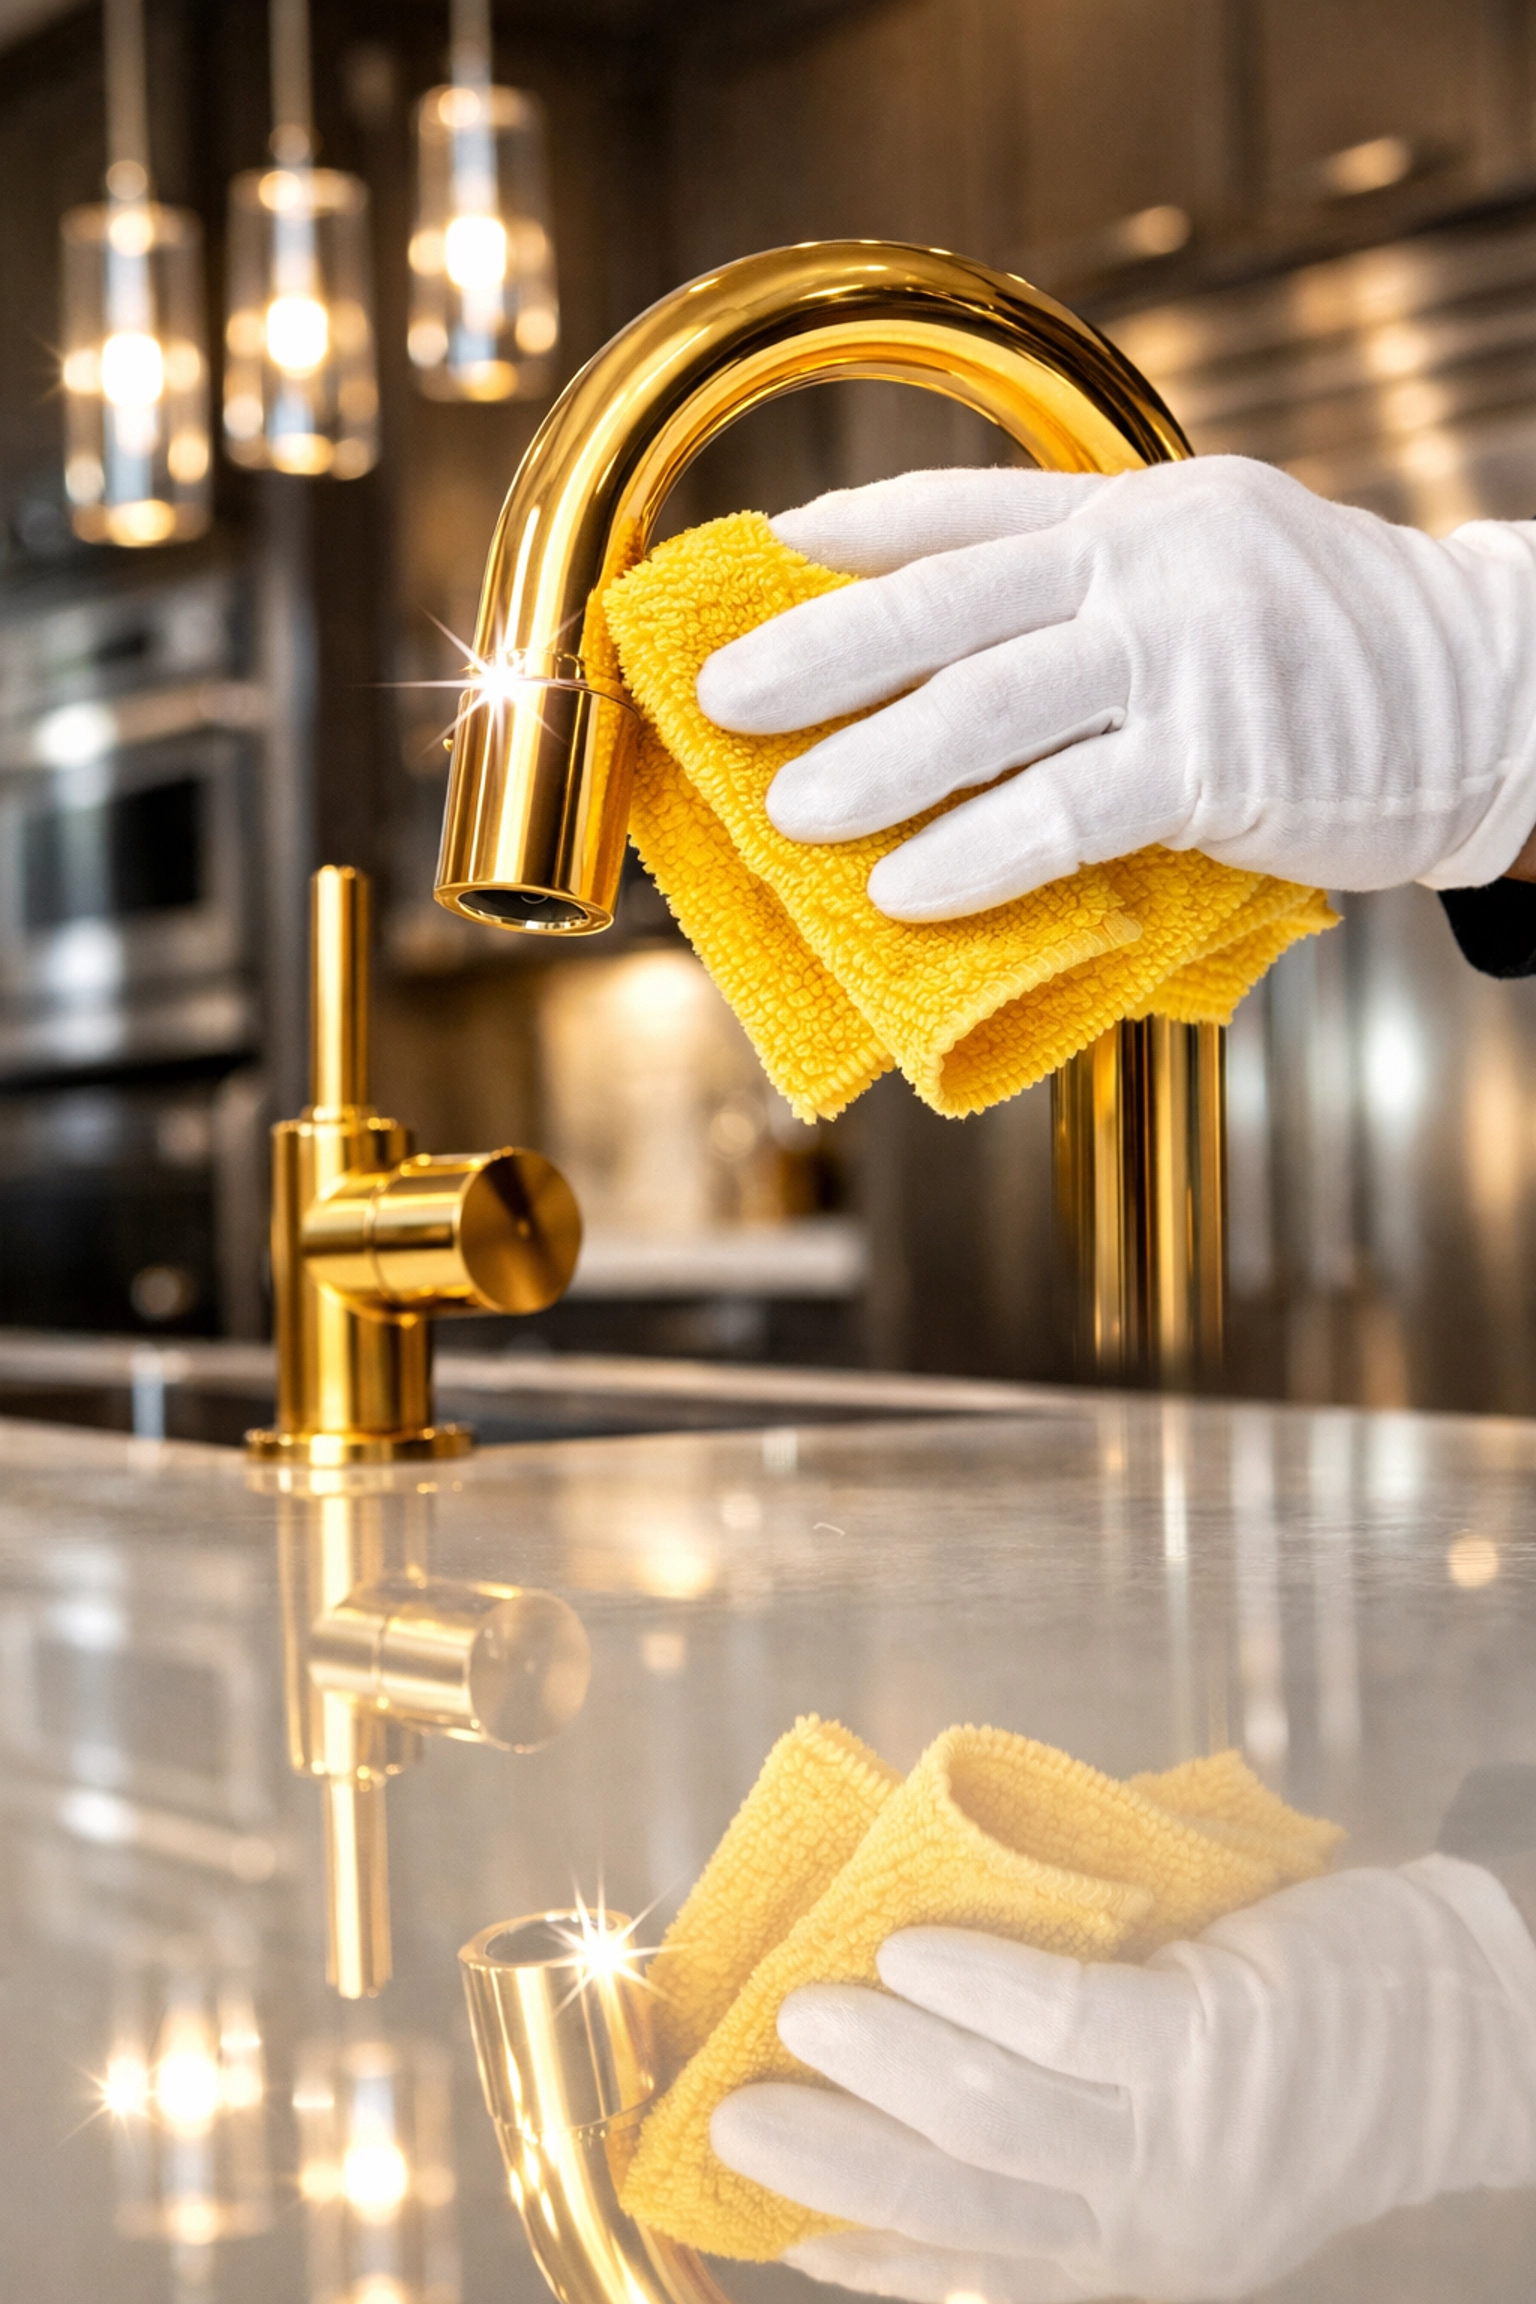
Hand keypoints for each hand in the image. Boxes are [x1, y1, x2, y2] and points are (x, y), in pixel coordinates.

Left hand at [695, 460, 1535, 919]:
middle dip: (820, 653)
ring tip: (790, 811)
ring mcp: (1185, 654)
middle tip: (725, 698)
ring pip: (992, 705)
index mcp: (1129, 511)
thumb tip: (941, 671)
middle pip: (945, 602)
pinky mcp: (1221, 758)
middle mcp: (1146, 562)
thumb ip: (1087, 600)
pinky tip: (907, 891)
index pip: (958, 511)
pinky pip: (1071, 808)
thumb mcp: (1209, 571)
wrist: (1488, 690)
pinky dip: (979, 852)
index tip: (755, 565)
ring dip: (878, 764)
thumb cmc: (1326, 653)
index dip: (847, 538)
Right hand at [710, 1856, 1535, 2301]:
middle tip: (730, 2109)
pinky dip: (966, 1985)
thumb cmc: (1295, 2072)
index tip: (766, 2222)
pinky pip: (1058, 2019)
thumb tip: (907, 2073)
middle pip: (952, 2202)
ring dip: (877, 2063)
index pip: (970, 2277)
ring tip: (800, 2008)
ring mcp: (1176, 2136)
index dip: (861, 2260)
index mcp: (1132, 2260)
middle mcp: (1148, 2224)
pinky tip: (906, 1951)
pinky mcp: (1204, 2037)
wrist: (1448, 2028)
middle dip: (828, 2162)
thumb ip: (1075, 2142)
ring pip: (989, 2114)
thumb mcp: (1188, 2158)